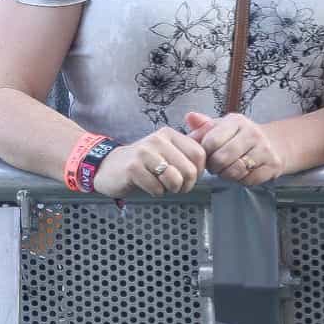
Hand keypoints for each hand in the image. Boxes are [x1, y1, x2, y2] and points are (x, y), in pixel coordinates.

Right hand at [92, 128, 206, 196]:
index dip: (198, 171)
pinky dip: (155, 192)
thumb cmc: (143, 162)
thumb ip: (189, 144)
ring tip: (162, 185)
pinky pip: (157, 188)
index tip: (187, 176)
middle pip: (189, 170)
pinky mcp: (133, 167)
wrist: (110, 167)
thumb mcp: (166, 149)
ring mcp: (144, 152)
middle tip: (174, 186)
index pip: (199, 154)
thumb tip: (212, 130)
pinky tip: (147, 185)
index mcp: (169, 134)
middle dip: (185, 185)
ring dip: (171, 189)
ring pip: (175, 179)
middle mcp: (157, 139)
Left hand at [185, 111, 285, 185]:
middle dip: (214, 166)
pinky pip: (249, 180)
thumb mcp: (223, 126)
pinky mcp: (272, 166)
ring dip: (226, 175)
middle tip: (215, 166)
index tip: (206, 155)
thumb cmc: (241, 136)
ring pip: (235, 171)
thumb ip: (204, 126)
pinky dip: (241, 180)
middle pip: (222, 158)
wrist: (276, 143)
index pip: (212, 141)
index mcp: (236, 121)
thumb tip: (189, 117)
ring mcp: (264, 150)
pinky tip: (240, 173)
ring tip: (226, 169)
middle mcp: (252, 133)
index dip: (204, 153)